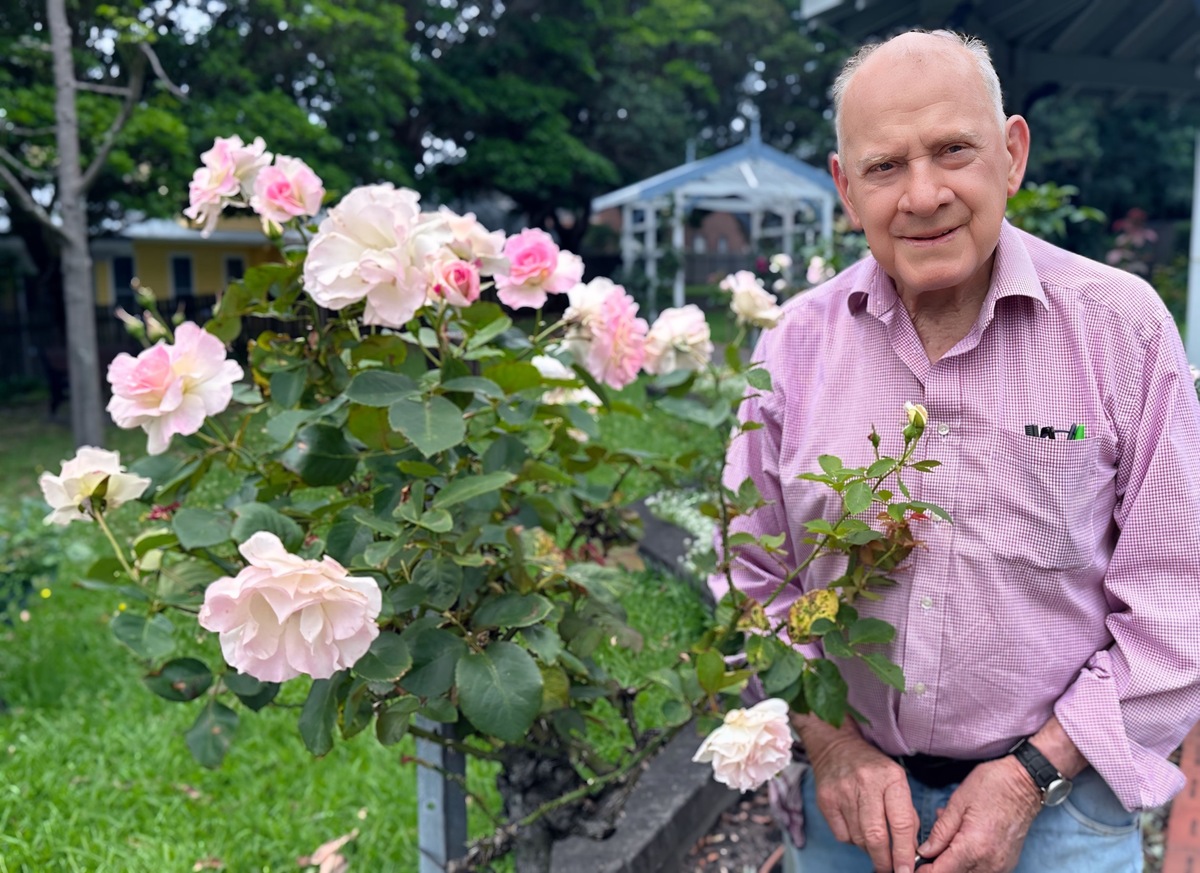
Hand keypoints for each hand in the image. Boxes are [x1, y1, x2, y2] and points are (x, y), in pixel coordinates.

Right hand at [797, 715, 918, 872]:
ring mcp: (842, 791)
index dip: (904, 852)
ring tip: (874, 843)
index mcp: (891, 778)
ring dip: (869, 849)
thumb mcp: (898, 782)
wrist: (836, 746)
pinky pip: (842, 835)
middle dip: (884, 860)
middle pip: (876, 836)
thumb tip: (910, 851)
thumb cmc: (874, 769)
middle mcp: (866, 783)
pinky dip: (852, 839)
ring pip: (859, 838)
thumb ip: (907, 815)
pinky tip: (856, 827)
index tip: (906, 871)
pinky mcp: (825, 800)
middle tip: (889, 869)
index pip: (901, 823)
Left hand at [917, 756, 1041, 872]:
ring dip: (953, 862)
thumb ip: (940, 832)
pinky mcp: (1006, 864)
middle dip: (937, 865)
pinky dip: (967, 861)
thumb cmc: (992, 786)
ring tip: (948, 838)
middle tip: (929, 846)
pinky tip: (963, 841)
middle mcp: (989, 864)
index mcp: (974, 848)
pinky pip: (981, 871)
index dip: (923, 869)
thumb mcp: (958, 803)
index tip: (914, 861)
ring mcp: (1001, 866)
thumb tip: (924, 852)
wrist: (1025, 783)